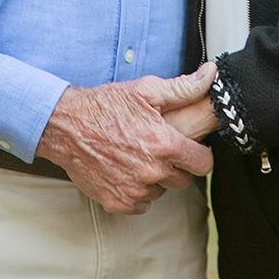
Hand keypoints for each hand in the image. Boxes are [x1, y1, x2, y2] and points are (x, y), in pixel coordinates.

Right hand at [36, 62, 216, 214]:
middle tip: (161, 149)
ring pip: (162, 191)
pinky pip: (141, 203)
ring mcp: (135, 191)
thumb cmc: (106, 105)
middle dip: (178, 166)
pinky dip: (137, 190)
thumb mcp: (146, 90)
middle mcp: (152, 172)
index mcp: (165, 145)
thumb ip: (184, 87)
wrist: (67, 127)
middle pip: (184, 180)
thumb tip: (211, 75)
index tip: (191, 148)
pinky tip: (126, 170)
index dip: (200, 154)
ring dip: (156, 179)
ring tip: (139, 157)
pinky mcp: (119, 202)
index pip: (203, 163)